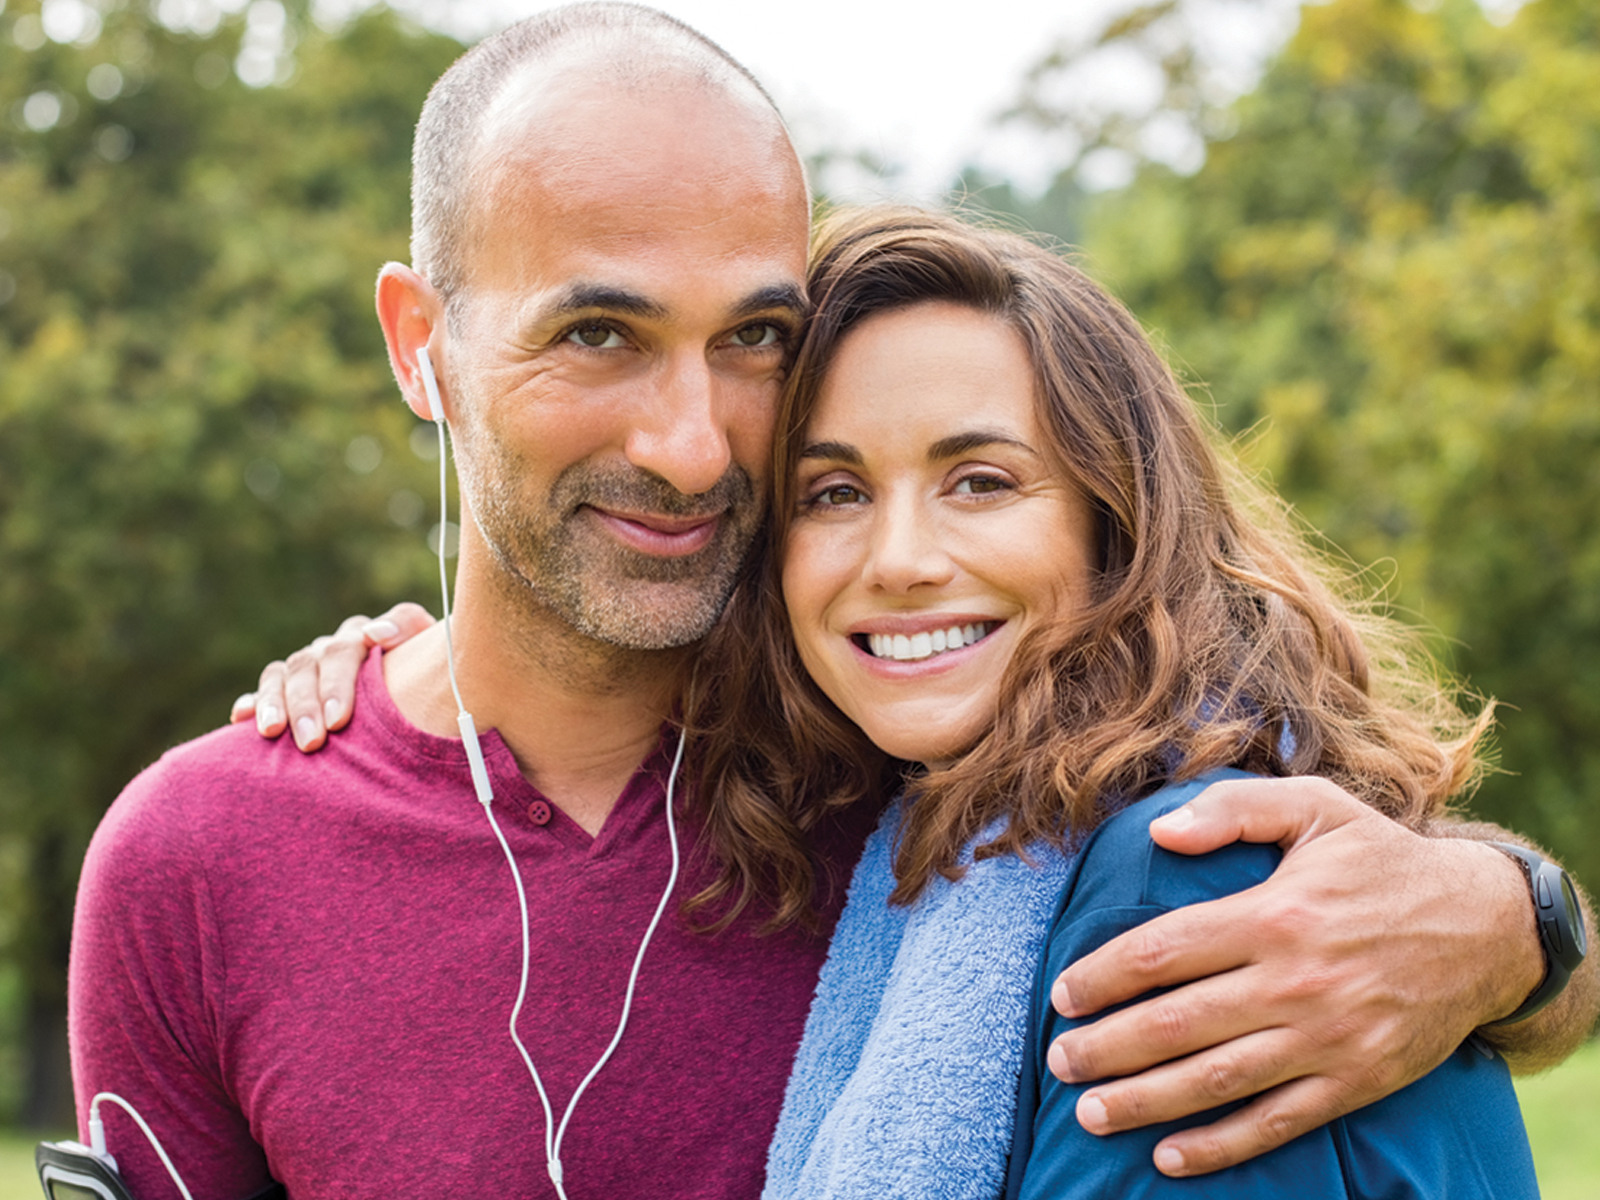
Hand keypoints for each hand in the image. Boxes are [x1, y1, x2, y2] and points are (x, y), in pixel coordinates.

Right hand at [229, 602, 434, 750]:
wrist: (414, 694)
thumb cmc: (423, 677)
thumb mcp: (426, 651)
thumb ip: (408, 631)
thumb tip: (377, 634)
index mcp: (360, 638)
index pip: (345, 648)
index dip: (340, 682)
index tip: (340, 720)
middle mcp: (327, 650)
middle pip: (309, 665)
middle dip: (307, 705)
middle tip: (313, 741)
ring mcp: (304, 669)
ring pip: (280, 675)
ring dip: (274, 704)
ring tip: (273, 733)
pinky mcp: (283, 691)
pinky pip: (259, 691)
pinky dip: (251, 703)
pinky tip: (241, 719)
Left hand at [1047, 775, 1538, 1176]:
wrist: (1485, 927)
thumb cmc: (1381, 860)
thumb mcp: (1314, 808)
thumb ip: (1232, 809)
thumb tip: (1160, 831)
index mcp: (1274, 914)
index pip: (1163, 952)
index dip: (1102, 977)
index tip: (1062, 993)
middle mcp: (1295, 981)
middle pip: (1176, 1023)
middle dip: (1106, 1047)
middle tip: (1059, 1061)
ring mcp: (1327, 1038)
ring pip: (1216, 1080)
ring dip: (1145, 1101)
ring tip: (1090, 1110)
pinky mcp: (1356, 1080)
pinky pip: (1277, 1122)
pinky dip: (1221, 1145)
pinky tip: (1170, 1156)